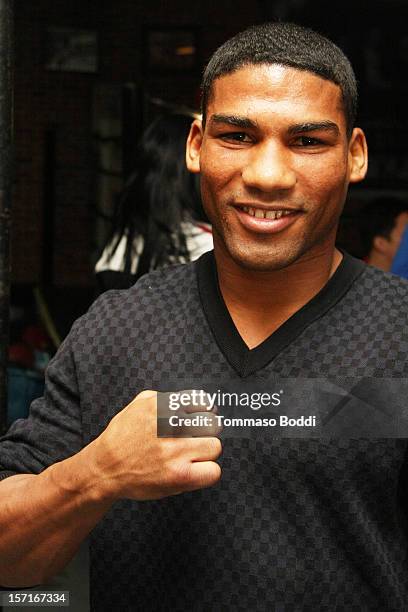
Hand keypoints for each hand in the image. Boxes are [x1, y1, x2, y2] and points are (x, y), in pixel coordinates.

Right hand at [86, 390, 221, 501]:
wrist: (105, 469)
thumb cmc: (121, 438)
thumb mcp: (139, 404)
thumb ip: (165, 398)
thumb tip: (193, 401)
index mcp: (164, 406)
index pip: (203, 402)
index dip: (204, 412)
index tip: (201, 419)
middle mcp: (172, 426)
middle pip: (213, 425)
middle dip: (205, 433)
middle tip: (193, 441)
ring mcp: (176, 451)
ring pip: (215, 447)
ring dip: (205, 453)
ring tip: (190, 457)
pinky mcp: (179, 475)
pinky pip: (213, 472)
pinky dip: (206, 473)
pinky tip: (192, 471)